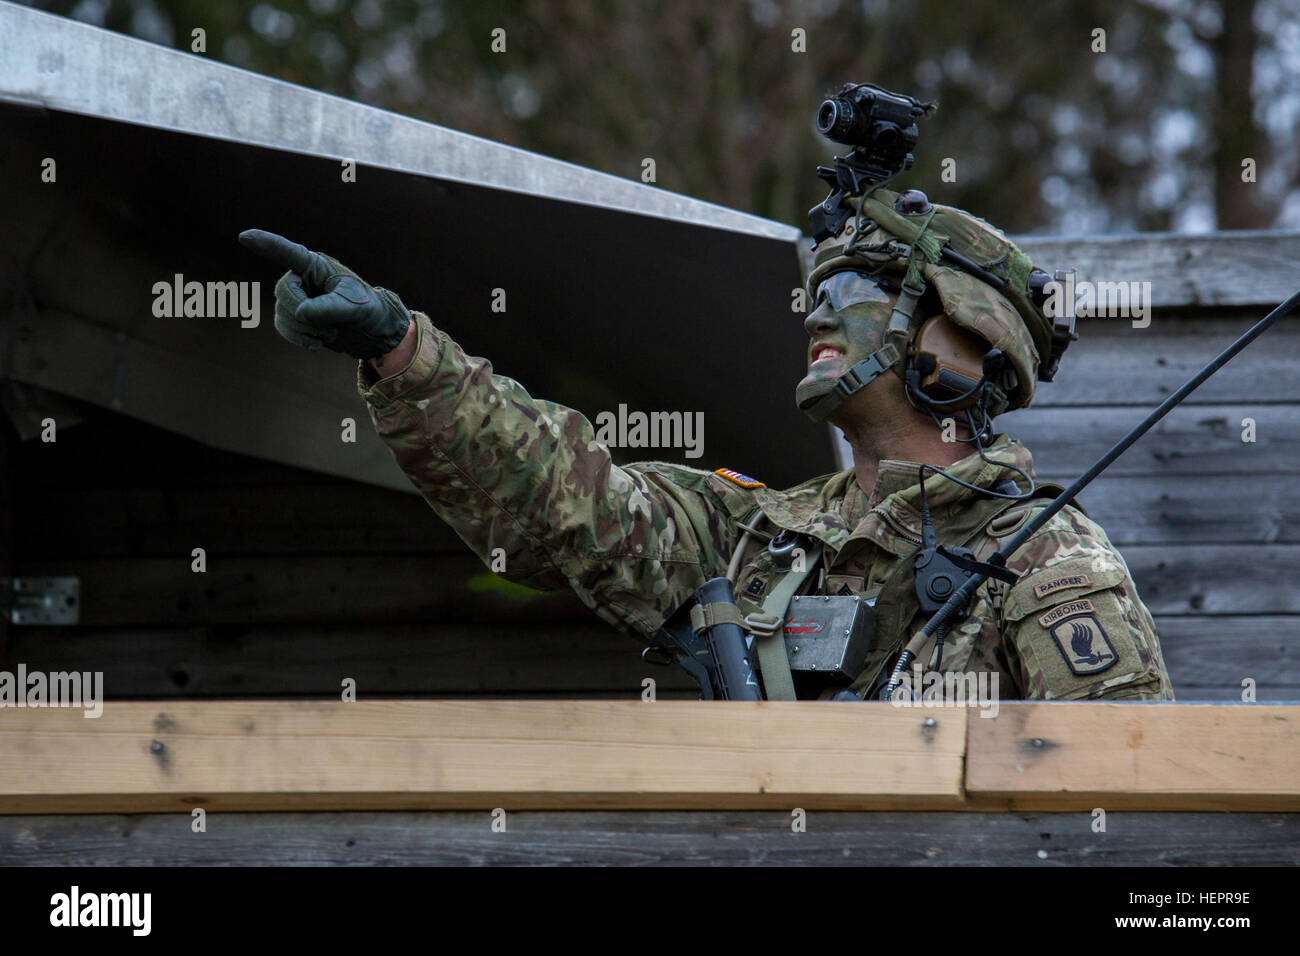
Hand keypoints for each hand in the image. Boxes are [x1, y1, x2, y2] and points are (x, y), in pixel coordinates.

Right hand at [238, 229, 410, 359]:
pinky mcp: (296, 317)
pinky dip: (298, 338)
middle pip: (284, 292)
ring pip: (282, 314)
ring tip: (330, 333)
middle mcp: (302, 278)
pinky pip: (283, 327)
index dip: (266, 244)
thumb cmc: (368, 310)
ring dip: (304, 330)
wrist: (372, 332)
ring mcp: (297, 298)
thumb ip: (329, 308)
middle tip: (331, 328)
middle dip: (304, 315)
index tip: (244, 236)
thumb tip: (301, 312)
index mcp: (317, 266)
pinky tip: (316, 344)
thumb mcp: (354, 308)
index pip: (288, 253)